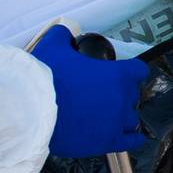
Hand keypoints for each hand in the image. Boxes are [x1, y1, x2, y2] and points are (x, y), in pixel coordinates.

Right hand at [30, 25, 151, 156]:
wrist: (34, 113)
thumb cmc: (46, 78)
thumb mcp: (53, 46)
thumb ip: (63, 35)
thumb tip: (64, 30)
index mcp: (116, 74)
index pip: (138, 71)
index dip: (131, 71)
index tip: (125, 73)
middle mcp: (122, 98)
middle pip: (132, 95)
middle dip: (120, 94)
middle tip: (104, 94)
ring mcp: (117, 122)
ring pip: (131, 118)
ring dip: (122, 116)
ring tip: (108, 116)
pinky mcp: (108, 142)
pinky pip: (131, 142)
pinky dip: (133, 139)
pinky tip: (132, 137)